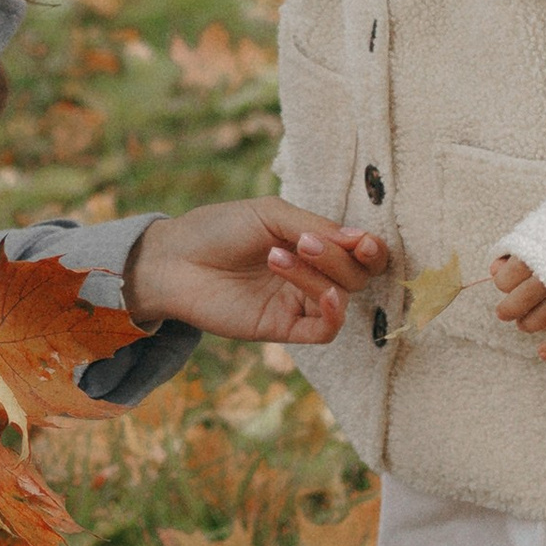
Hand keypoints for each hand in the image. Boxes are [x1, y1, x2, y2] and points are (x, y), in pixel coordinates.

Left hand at [125, 198, 390, 347]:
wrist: (174, 259)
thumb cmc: (218, 229)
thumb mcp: (270, 214)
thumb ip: (317, 226)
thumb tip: (363, 240)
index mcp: (311, 242)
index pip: (360, 251)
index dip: (371, 248)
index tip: (363, 242)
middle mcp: (310, 274)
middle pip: (356, 274)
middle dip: (339, 258)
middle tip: (305, 242)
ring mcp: (297, 301)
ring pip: (341, 297)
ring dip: (321, 274)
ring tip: (278, 254)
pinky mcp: (283, 328)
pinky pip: (325, 330)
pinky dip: (334, 314)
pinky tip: (325, 296)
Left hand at [491, 252, 545, 359]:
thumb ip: (519, 248)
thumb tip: (493, 270)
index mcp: (542, 251)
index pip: (508, 278)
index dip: (504, 283)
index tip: (508, 283)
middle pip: (520, 299)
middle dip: (510, 308)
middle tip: (505, 312)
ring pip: (540, 318)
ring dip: (528, 324)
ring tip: (525, 324)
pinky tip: (542, 353)